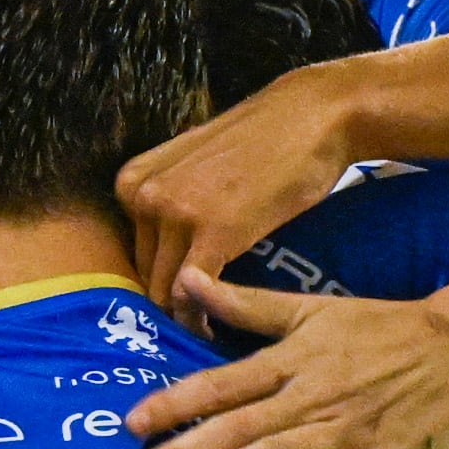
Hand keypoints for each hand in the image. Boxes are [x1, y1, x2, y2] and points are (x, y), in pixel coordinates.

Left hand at [117, 62, 357, 312]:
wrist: (313, 116)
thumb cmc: (265, 140)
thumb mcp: (195, 162)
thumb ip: (171, 198)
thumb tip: (165, 248)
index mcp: (134, 181)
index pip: (135, 253)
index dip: (161, 280)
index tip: (185, 300)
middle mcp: (144, 196)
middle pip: (148, 275)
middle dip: (172, 302)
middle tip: (199, 323)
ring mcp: (175, 213)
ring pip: (165, 291)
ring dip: (186, 318)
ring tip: (209, 331)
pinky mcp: (213, 233)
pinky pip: (192, 295)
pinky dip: (201, 320)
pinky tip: (216, 331)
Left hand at [122, 270, 448, 448]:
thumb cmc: (383, 326)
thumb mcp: (313, 307)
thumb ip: (246, 304)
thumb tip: (187, 278)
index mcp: (294, 358)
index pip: (221, 384)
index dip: (175, 404)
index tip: (132, 423)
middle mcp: (312, 396)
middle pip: (238, 426)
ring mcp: (347, 432)